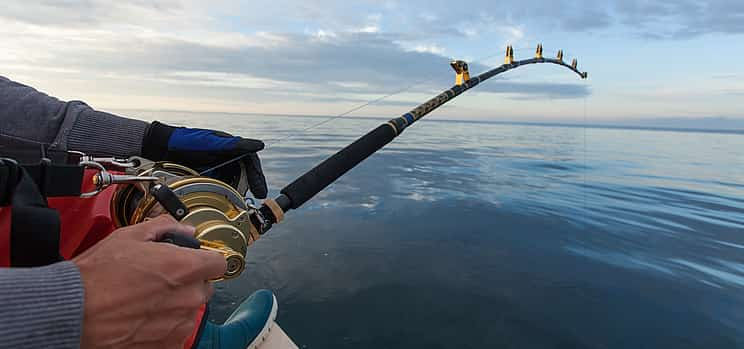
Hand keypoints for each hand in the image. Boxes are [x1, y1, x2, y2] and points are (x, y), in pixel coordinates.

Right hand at [72, 215, 225, 348]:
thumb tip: (184, 230)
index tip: (198, 260)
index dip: (207, 259)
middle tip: (161, 279)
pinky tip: (142, 316)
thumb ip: (165, 229)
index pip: (219, 262)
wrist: (72, 312)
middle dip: (189, 281)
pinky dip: (165, 324)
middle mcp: (188, 297)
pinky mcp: (167, 344)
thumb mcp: (129, 236)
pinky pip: (176, 330)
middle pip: (205, 286)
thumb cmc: (96, 276)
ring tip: (146, 299)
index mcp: (184, 268)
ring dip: (176, 304)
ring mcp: (179, 323)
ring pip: (191, 309)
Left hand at [141, 121, 267, 198]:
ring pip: (231, 183)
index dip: (257, 177)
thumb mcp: (212, 142)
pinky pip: (218, 188)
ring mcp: (215, 168)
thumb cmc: (186, 141)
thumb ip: (236, 145)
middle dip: (248, 187)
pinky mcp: (205, 177)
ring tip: (237, 203)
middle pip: (243, 175)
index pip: (250, 163)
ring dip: (235, 193)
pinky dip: (222, 195)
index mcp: (230, 147)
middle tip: (249, 200)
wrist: (160, 147)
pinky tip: (223, 201)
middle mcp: (225, 158)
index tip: (260, 191)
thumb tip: (259, 145)